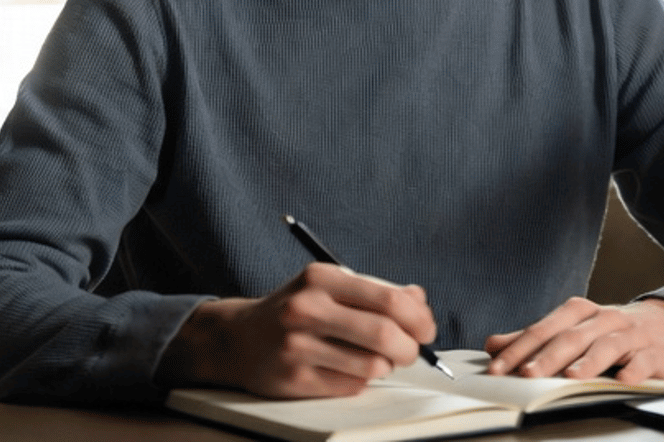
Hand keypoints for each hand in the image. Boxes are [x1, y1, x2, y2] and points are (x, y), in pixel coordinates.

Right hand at [157, 262, 436, 396]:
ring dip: (386, 366)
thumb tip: (420, 303)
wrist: (237, 338)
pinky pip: (350, 386)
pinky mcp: (292, 379)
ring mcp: (297, 346)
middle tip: (410, 352)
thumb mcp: (331, 286)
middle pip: (383, 334)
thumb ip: (376, 291)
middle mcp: (307, 309)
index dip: (418, 318)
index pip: (388, 299)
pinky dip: (361, 380)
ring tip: (378, 360)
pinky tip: (350, 370)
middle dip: (409, 348)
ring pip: (371, 365)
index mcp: (322, 278)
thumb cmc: (297, 310)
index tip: (427, 330)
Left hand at [483, 297, 663, 382]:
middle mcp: (604, 319)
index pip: (545, 328)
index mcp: (581, 312)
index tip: (497, 367)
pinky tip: (624, 379)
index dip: (519, 347)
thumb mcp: (574, 328)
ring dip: (588, 361)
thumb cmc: (613, 330)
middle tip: (526, 374)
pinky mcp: (656, 352)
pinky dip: (635, 369)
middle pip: (572, 336)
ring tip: (570, 376)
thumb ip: (535, 338)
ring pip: (607, 346)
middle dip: (547, 356)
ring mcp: (632, 334)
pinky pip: (645, 360)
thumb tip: (494, 345)